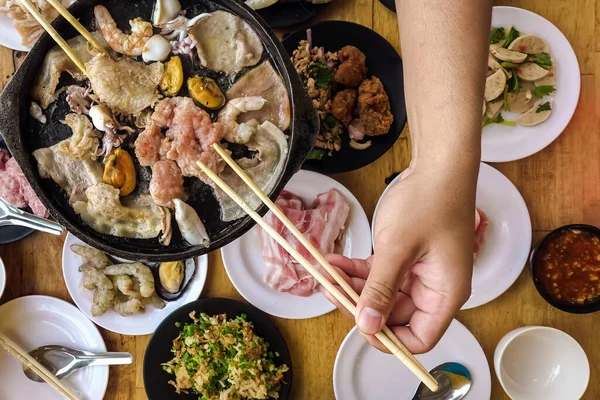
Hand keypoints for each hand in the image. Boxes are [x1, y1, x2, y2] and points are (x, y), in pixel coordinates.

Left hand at [322, 166, 476, 353]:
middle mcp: (434, 289)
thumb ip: (381, 289)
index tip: (360, 325)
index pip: (421, 338)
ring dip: (353, 285)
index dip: (390, 340)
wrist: (438, 165)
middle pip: (395, 316)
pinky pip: (379, 273)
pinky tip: (334, 260)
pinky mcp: (406, 258)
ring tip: (326, 272)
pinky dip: (357, 269)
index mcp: (444, 294)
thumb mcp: (398, 248)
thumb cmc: (428, 203)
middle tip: (331, 290)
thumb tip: (368, 326)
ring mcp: (419, 273)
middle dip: (361, 306)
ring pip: (382, 294)